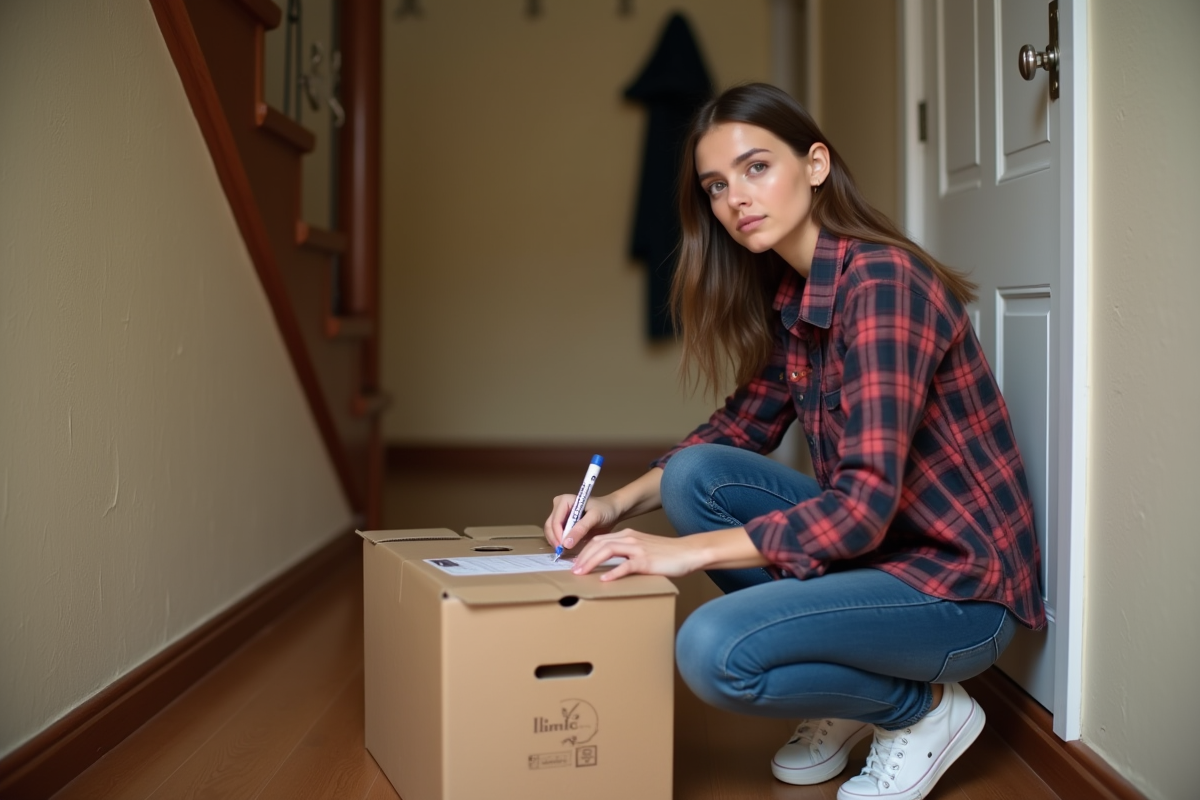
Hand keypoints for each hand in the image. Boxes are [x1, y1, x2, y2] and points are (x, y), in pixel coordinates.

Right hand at [543, 493, 621, 551]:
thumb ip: (580, 529)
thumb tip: (566, 544)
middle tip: (563, 552)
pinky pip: (557, 535)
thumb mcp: (594, 517)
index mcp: (564, 501)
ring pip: (551, 532)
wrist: (612, 510)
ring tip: (565, 551)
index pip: (555, 521)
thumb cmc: (605, 510)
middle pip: (550, 526)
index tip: (565, 548)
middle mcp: (559, 506)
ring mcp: (560, 515)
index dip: (558, 535)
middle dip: (555, 540)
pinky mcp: (563, 524)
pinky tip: (567, 548)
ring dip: (556, 542)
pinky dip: (560, 542)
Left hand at [570, 529, 706, 580]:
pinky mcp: (646, 561)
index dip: (584, 551)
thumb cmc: (666, 554)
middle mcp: (630, 539)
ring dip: (591, 562)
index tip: (575, 563)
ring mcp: (637, 549)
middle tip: (573, 570)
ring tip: (581, 573)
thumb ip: (626, 554)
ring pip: (607, 551)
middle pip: (598, 544)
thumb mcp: (642, 549)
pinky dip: (613, 572)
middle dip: (583, 557)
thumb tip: (608, 566)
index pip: (599, 540)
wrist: (687, 552)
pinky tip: (604, 579)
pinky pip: (625, 566)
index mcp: (627, 535)